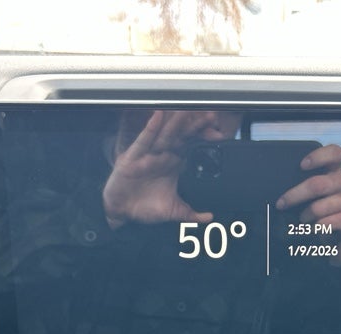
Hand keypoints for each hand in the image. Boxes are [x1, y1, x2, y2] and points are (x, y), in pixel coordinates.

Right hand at [102, 111, 213, 229]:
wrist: (122, 213)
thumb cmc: (144, 208)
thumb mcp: (173, 212)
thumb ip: (191, 214)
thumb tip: (209, 218)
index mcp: (173, 165)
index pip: (190, 148)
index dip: (202, 140)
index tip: (218, 132)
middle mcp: (161, 157)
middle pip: (180, 137)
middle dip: (194, 126)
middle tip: (210, 115)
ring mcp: (147, 156)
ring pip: (164, 135)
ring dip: (175, 122)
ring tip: (187, 109)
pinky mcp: (132, 158)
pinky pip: (143, 141)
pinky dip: (150, 129)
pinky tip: (157, 117)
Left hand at [274, 144, 340, 265]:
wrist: (335, 228)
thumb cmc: (316, 203)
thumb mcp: (310, 189)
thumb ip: (299, 182)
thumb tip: (272, 185)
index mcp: (333, 169)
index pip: (335, 153)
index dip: (319, 157)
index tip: (301, 165)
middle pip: (319, 184)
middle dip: (295, 195)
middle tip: (281, 203)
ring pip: (320, 207)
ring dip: (305, 215)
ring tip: (300, 219)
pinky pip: (329, 223)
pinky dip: (316, 227)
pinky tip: (311, 227)